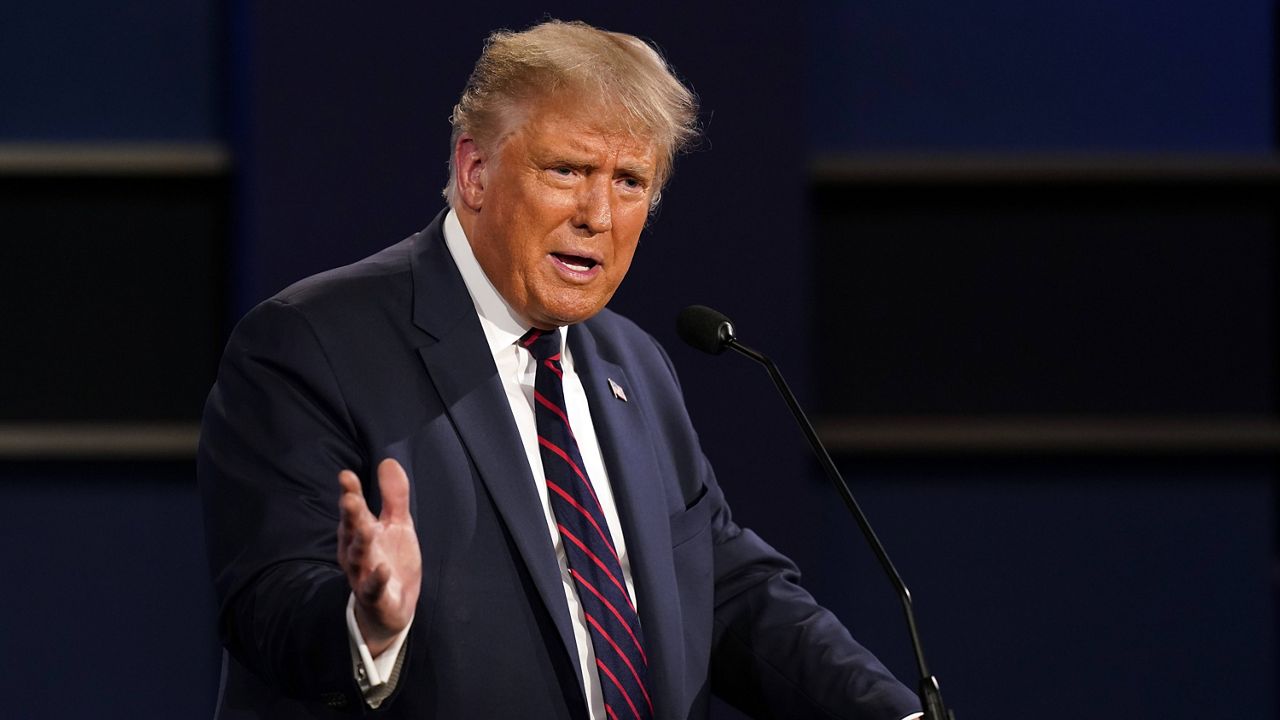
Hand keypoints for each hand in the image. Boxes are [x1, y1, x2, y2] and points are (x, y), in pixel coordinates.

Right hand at [338, 458, 421, 655]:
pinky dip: (376, 579)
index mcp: (359, 532)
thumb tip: (388, 460)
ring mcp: (363, 575)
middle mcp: (356, 552)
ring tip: (367, 529)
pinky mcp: (375, 597)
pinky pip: (373, 588)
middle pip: (352, 531)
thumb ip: (394, 496)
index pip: (353, 510)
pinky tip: (383, 569)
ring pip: (358, 558)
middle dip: (350, 516)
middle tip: (350, 499)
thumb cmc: (390, 559)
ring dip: (361, 545)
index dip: (350, 493)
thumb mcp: (398, 524)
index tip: (346, 475)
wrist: (391, 607)